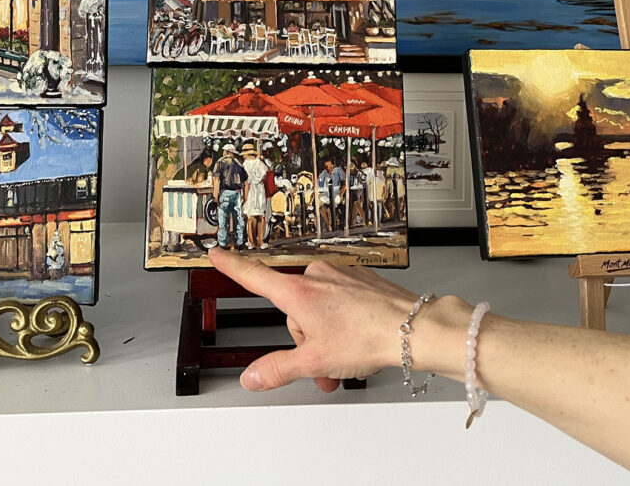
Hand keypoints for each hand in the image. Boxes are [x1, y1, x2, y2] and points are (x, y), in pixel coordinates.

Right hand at [208, 247, 469, 392]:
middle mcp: (316, 275)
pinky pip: (341, 301)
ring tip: (345, 358)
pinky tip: (359, 340)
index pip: (253, 276)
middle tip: (323, 364)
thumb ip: (277, 369)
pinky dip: (344, 322)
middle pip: (294, 310)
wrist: (413, 328)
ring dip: (326, 335)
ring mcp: (340, 275)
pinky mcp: (361, 279)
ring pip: (319, 308)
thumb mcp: (314, 362)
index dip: (231, 266)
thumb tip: (253, 376)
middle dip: (305, 339)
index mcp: (297, 291)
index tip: (216, 254)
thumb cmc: (367, 337)